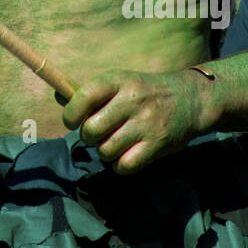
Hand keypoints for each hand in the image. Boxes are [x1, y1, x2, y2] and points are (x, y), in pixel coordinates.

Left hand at [60, 69, 211, 173]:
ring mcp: (145, 124)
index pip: (84, 96)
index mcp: (118, 81)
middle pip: (91, 130)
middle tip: (97, 134)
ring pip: (106, 150)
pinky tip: (125, 155)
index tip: (72, 120)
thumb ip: (90, 92)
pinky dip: (120, 165)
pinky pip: (124, 166)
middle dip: (88, 137)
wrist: (189, 99)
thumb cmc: (144, 92)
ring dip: (105, 152)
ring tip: (113, 143)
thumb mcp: (120, 81)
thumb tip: (59, 96)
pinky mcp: (157, 145)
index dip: (71, 113)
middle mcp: (132, 100)